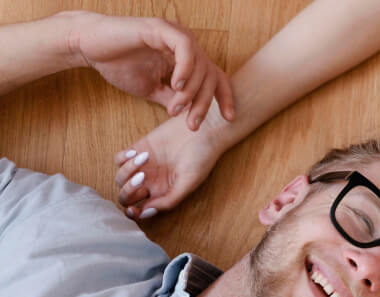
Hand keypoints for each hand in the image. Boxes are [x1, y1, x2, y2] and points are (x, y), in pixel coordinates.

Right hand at [67, 11, 234, 129]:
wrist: (89, 47)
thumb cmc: (118, 65)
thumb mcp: (152, 90)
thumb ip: (173, 99)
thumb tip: (191, 114)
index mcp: (185, 58)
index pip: (215, 77)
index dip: (224, 97)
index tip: (229, 119)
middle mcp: (185, 44)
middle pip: (210, 75)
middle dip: (204, 104)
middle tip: (192, 124)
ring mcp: (174, 34)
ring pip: (200, 64)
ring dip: (192, 92)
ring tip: (176, 109)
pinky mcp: (161, 28)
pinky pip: (185, 48)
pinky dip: (185, 69)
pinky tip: (176, 85)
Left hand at [113, 112, 224, 217]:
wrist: (202, 131)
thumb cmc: (200, 158)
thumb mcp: (189, 182)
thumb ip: (169, 199)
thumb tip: (146, 212)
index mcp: (163, 194)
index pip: (140, 209)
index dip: (133, 213)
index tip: (134, 209)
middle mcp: (151, 183)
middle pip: (126, 196)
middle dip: (128, 191)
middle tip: (142, 178)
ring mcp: (143, 167)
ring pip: (121, 178)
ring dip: (128, 171)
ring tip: (145, 158)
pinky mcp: (138, 149)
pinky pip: (119, 159)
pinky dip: (124, 158)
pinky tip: (138, 153)